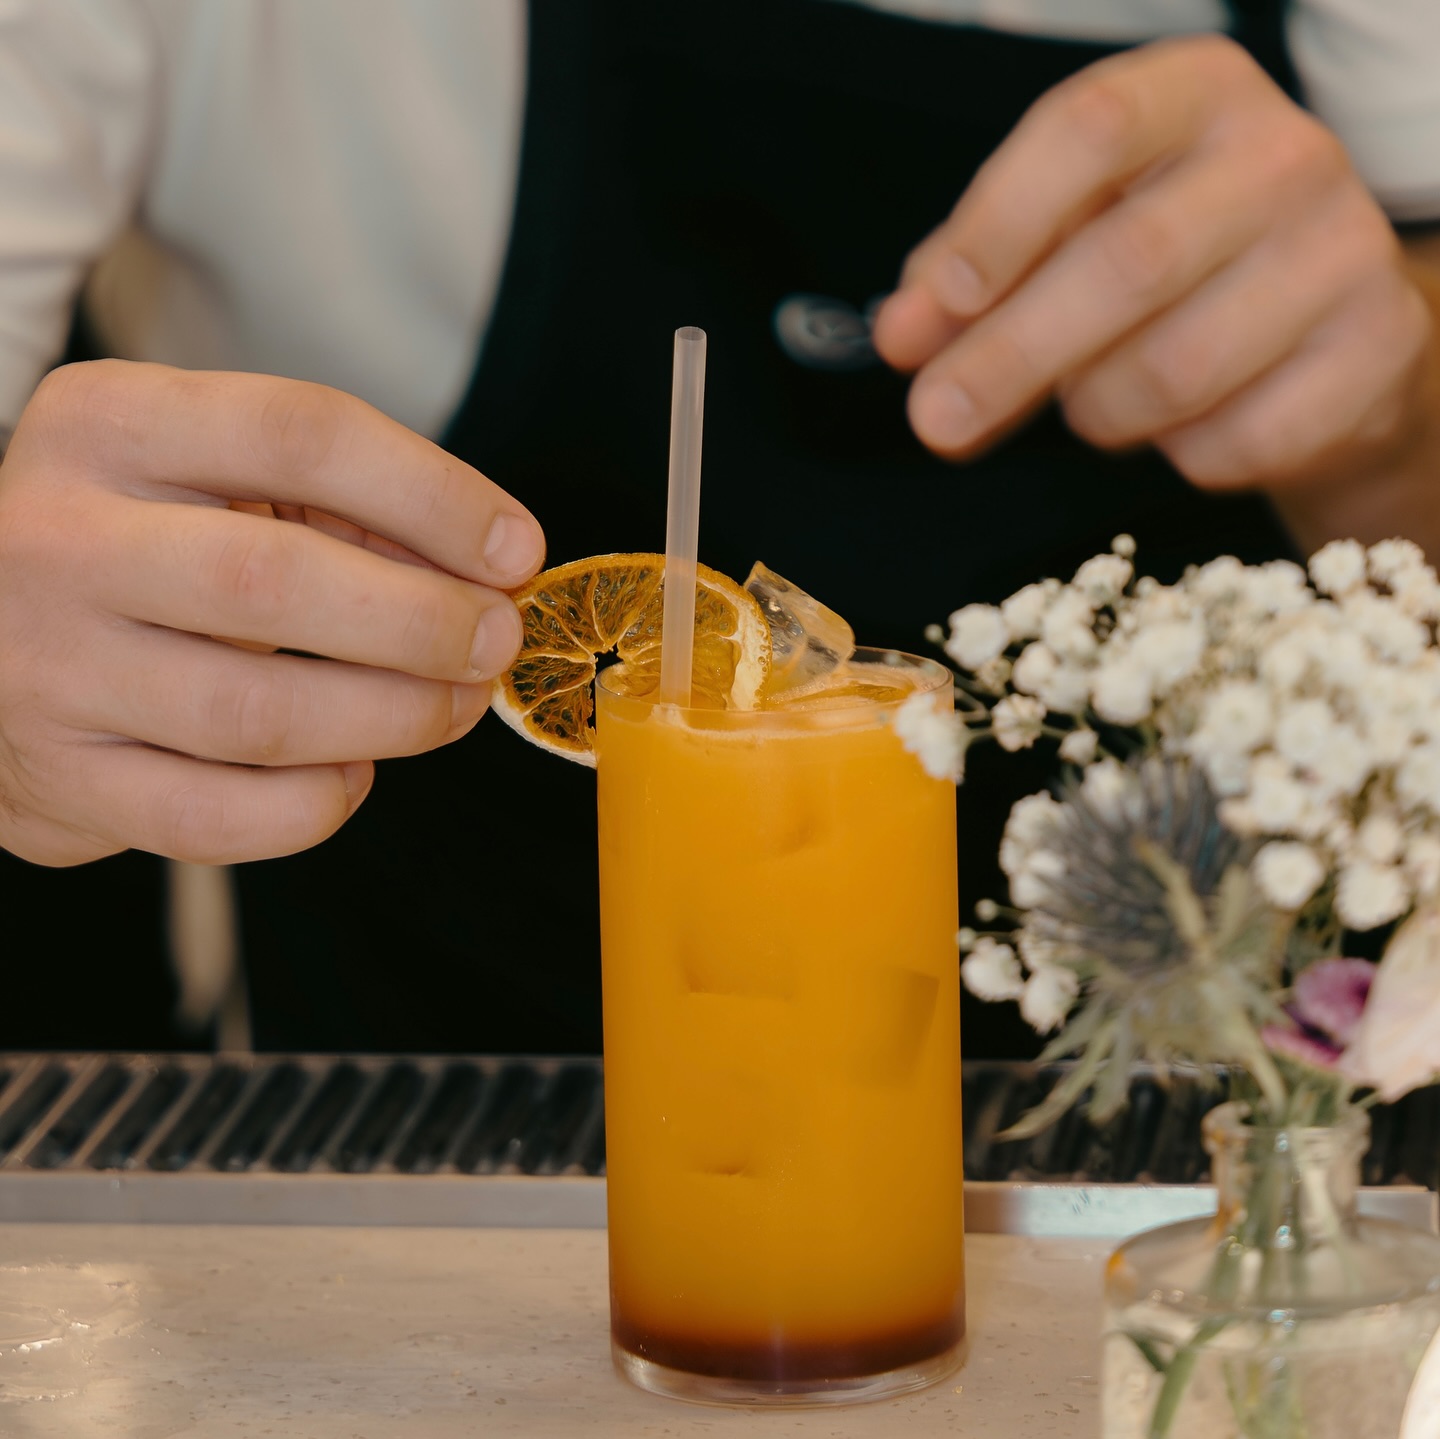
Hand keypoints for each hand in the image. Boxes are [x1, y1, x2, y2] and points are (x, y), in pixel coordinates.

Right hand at [0, 361, 544, 866]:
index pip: (301, 434)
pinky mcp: (61, 779)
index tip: (515, 548)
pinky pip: (215, 821)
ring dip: (394, 717)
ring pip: (256, 715)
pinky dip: (316, 806)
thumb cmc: (140, 540)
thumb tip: (493, 568)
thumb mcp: (217, 476)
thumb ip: (348, 507)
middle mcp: (59, 538)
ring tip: (454, 705)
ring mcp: (48, 667)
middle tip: (494, 640)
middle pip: (276, 580)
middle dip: (424, 621)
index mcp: (110, 424)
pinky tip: (354, 772)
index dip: (435, 496)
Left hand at [873, 35, 1433, 493]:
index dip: (1000, 221)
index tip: (941, 305)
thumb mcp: (1069, 237)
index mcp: (1195, 95)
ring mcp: (1343, 253)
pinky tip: (1181, 425)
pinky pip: (1230, 440)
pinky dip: (1176, 454)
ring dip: (1097, 410)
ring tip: (1091, 402)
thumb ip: (975, 278)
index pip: (1089, 127)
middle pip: (1126, 263)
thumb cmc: (1176, 268)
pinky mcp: (1373, 354)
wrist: (1328, 332)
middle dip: (1011, 356)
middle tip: (938, 419)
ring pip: (1172, 370)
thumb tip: (902, 334)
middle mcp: (1283, 155)